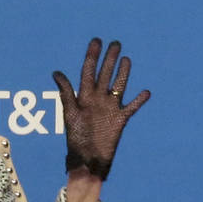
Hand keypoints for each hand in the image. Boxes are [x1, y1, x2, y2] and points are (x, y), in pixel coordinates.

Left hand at [52, 39, 149, 180]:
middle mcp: (97, 100)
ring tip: (126, 59)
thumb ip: (66, 93)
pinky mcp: (120, 120)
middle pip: (105, 74)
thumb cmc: (76, 140)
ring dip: (123, 73)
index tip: (96, 41)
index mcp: (84, 97)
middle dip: (109, 59)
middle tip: (115, 43)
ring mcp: (110, 108)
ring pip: (119, 85)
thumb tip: (56, 72)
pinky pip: (132, 107)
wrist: (88, 160)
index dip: (92, 56)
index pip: (88, 71)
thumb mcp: (70, 114)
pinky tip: (146, 91)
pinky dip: (139, 100)